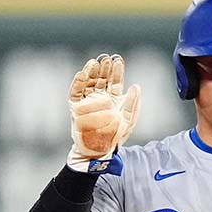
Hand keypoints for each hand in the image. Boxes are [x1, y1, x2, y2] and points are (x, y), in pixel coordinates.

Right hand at [67, 53, 140, 173]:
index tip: (118, 60)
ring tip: (95, 62)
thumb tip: (136, 86)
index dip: (116, 71)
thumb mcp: (128, 122)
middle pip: (101, 79)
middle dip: (103, 68)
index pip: (115, 82)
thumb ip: (133, 105)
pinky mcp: (75, 108)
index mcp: (113, 101)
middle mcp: (99, 99)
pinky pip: (75, 92)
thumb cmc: (113, 139)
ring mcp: (87, 102)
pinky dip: (78, 82)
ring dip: (91, 72)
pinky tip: (83, 73)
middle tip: (106, 58)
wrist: (97, 153)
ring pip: (89, 83)